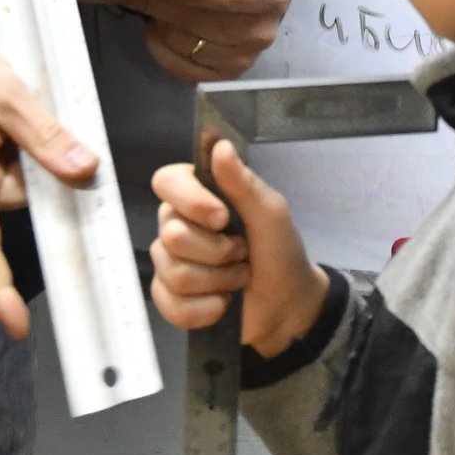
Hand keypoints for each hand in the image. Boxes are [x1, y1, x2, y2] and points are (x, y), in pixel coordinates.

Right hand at [0, 24, 97, 339]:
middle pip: (21, 200)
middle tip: (31, 119)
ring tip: (5, 107)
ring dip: (22, 151)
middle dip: (38, 166)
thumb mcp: (3, 94)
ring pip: (12, 181)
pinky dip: (8, 146)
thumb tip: (85, 170)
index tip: (17, 325)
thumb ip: (44, 135)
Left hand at [101, 0, 291, 82]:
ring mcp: (244, 59)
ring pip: (184, 43)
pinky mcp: (224, 77)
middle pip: (201, 22)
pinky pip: (178, 66)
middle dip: (158, 3)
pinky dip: (159, 45)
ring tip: (155, 3)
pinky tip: (157, 27)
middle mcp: (262, 31)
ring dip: (159, 21)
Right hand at [149, 140, 327, 355]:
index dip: (190, 201)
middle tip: (242, 254)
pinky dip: (205, 309)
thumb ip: (243, 182)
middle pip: (172, 235)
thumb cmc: (280, 251)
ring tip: (238, 278)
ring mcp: (169, 263)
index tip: (222, 217)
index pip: (165, 181)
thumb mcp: (270, 213)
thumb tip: (219, 145)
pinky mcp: (170, 299)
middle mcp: (175, 224)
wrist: (288, 304)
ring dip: (217, 281)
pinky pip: (172, 305)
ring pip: (174, 273)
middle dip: (217, 252)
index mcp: (196, 194)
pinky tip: (223, 304)